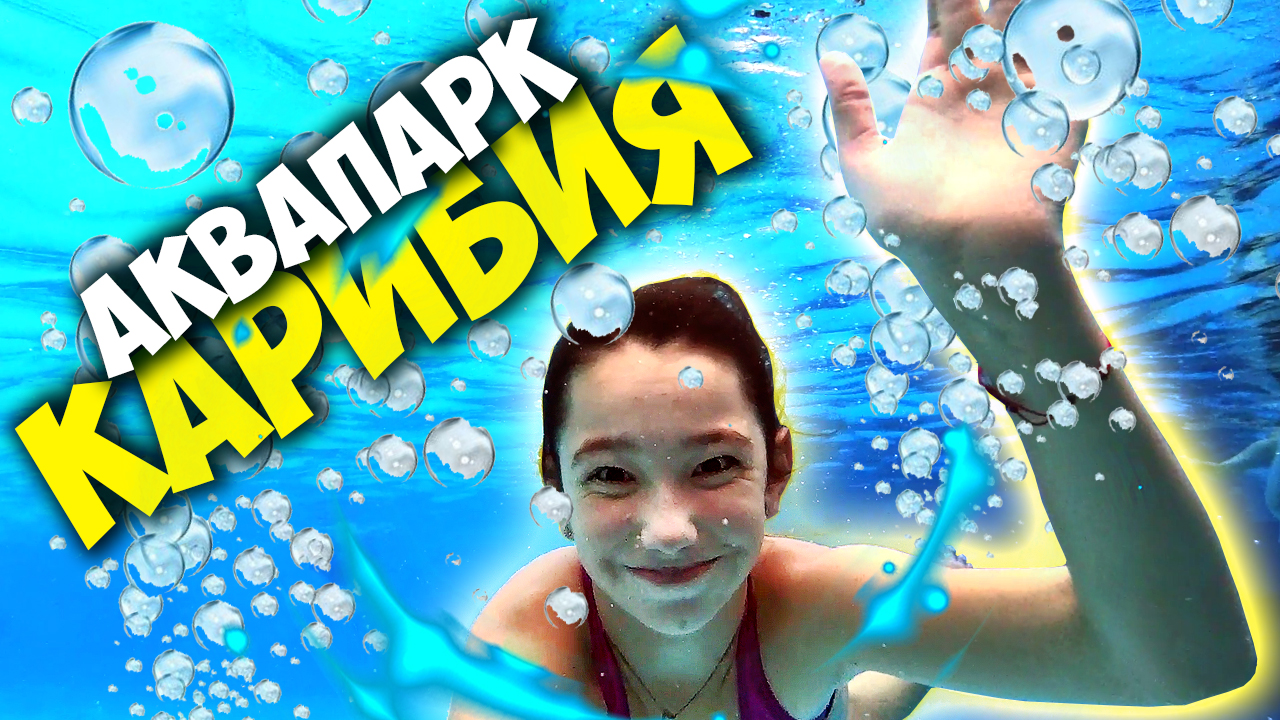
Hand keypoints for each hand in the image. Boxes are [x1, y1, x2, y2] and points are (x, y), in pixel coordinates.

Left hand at [819, 0, 1087, 286]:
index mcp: (936, 95)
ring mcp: (1025, 107)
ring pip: (1037, 37)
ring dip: (1035, 8)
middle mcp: (981, 94)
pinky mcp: (1062, 127)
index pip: (946, 23)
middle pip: (993, 19)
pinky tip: (1087, 12)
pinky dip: (1091, 42)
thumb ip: (853, 108)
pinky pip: (1082, 76)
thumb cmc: (909, 223)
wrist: (971, 263)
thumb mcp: (864, 163)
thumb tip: (831, 55)